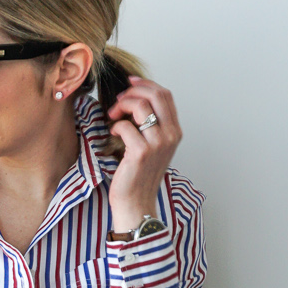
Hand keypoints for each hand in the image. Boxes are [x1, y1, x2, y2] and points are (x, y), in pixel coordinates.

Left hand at [105, 74, 180, 231]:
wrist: (136, 203)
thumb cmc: (139, 175)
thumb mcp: (153, 146)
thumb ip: (151, 124)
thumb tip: (135, 99)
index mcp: (175, 132)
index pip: (165, 95)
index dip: (146, 84)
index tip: (130, 84)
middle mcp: (171, 136)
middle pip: (156, 95)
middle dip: (134, 91)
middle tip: (119, 100)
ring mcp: (158, 144)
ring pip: (141, 106)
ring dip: (122, 105)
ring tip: (113, 116)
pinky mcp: (141, 152)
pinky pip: (125, 125)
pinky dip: (115, 125)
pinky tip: (112, 133)